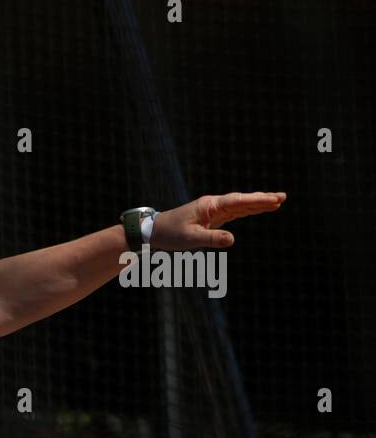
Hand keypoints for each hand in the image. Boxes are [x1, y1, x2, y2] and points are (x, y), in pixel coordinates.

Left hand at [150, 191, 285, 250]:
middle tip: (283, 197)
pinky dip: (247, 210)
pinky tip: (258, 209)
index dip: (256, 200)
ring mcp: (213, 211)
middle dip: (262, 199)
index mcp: (209, 206)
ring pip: (240, 206)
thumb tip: (232, 240)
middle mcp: (213, 205)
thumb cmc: (170, 233)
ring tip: (277, 202)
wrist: (154, 231)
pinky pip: (234, 213)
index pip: (237, 201)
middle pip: (242, 200)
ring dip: (257, 204)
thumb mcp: (190, 239)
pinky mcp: (211, 218)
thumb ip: (211, 239)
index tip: (273, 199)